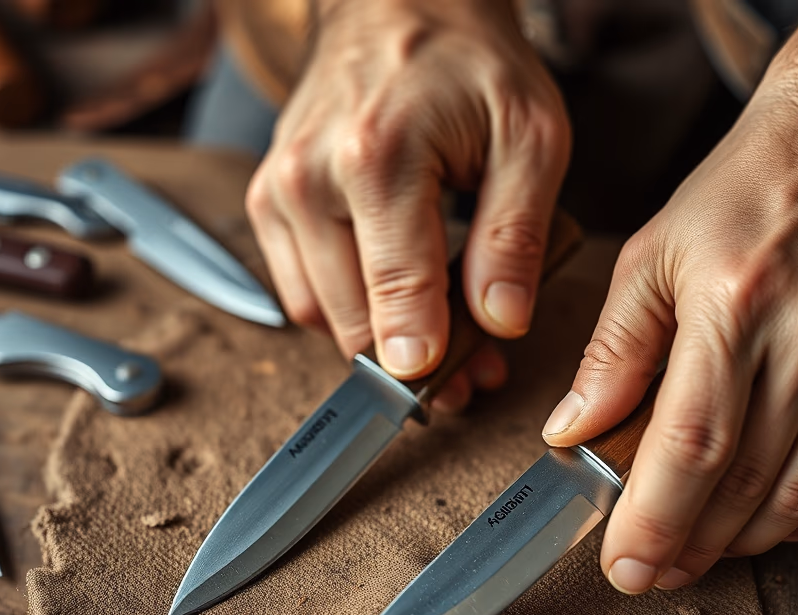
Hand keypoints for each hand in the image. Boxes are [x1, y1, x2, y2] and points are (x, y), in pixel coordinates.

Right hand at [247, 0, 570, 410]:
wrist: (395, 3)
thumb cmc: (467, 62)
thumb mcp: (529, 133)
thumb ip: (514, 231)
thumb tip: (501, 320)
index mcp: (376, 159)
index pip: (396, 292)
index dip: (428, 360)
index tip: (454, 392)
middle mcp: (308, 180)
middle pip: (352, 319)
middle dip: (415, 360)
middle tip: (473, 370)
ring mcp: (278, 192)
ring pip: (320, 316)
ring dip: (378, 342)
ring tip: (444, 336)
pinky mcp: (268, 201)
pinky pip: (300, 292)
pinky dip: (349, 309)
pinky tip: (398, 298)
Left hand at [543, 77, 797, 592]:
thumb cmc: (747, 192)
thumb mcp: (655, 253)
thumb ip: (614, 351)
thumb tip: (573, 436)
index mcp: (737, 297)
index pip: (690, 444)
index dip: (654, 522)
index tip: (626, 570)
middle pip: (746, 482)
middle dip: (691, 542)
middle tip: (656, 566)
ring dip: (746, 538)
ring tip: (703, 546)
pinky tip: (772, 518)